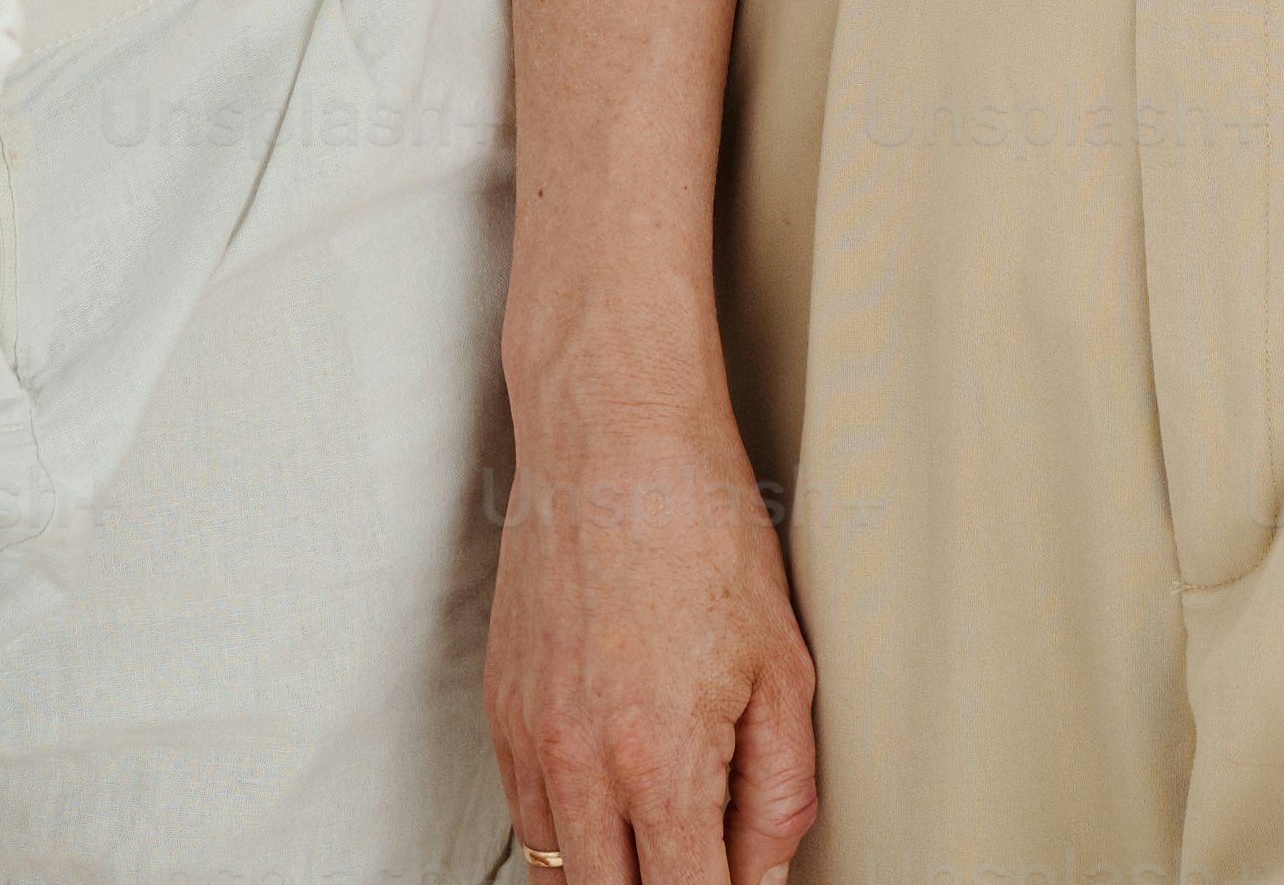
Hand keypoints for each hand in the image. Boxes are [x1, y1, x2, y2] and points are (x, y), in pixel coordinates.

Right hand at [489, 370, 819, 884]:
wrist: (612, 441)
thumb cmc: (701, 531)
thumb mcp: (783, 669)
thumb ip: (779, 791)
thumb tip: (764, 871)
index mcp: (659, 764)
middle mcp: (580, 764)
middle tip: (700, 864)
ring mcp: (529, 739)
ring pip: (557, 871)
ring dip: (610, 873)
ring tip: (660, 844)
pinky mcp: (500, 708)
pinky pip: (524, 815)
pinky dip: (568, 830)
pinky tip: (612, 803)